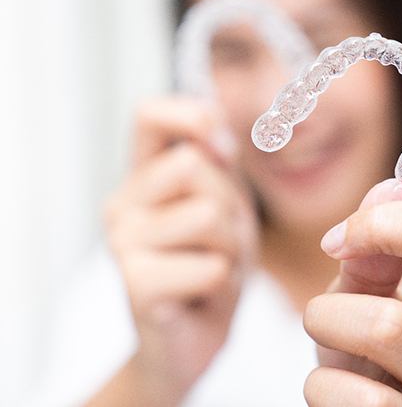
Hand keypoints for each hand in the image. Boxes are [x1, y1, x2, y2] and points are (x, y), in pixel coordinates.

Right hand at [103, 97, 258, 404]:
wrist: (191, 334)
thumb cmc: (210, 261)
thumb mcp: (224, 202)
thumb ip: (218, 163)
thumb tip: (216, 134)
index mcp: (143, 176)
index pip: (150, 114)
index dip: (192, 117)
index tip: (223, 151)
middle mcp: (122, 202)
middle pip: (194, 165)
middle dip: (230, 204)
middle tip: (221, 238)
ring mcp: (123, 243)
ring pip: (209, 214)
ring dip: (232, 246)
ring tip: (213, 265)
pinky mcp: (135, 285)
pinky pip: (211, 265)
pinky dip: (223, 282)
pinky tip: (201, 294)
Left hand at [303, 178, 401, 405]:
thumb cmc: (373, 348)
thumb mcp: (367, 295)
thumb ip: (374, 249)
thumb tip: (391, 185)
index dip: (384, 225)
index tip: (335, 240)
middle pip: (394, 320)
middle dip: (333, 309)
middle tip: (320, 312)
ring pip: (373, 358)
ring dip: (325, 341)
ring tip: (327, 348)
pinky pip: (353, 405)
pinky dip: (321, 389)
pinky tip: (333, 390)